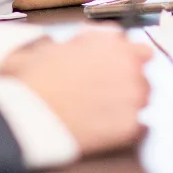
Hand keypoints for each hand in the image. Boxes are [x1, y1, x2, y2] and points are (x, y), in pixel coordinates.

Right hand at [2, 27, 151, 156]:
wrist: (29, 112)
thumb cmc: (36, 78)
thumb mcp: (57, 45)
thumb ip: (84, 41)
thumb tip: (88, 44)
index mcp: (113, 43)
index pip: (141, 50)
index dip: (130, 60)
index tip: (122, 69)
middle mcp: (129, 65)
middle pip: (142, 75)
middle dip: (128, 83)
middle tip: (106, 93)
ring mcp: (133, 96)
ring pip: (143, 100)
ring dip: (128, 104)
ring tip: (103, 113)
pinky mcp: (130, 126)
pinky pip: (140, 128)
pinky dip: (127, 130)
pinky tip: (107, 130)